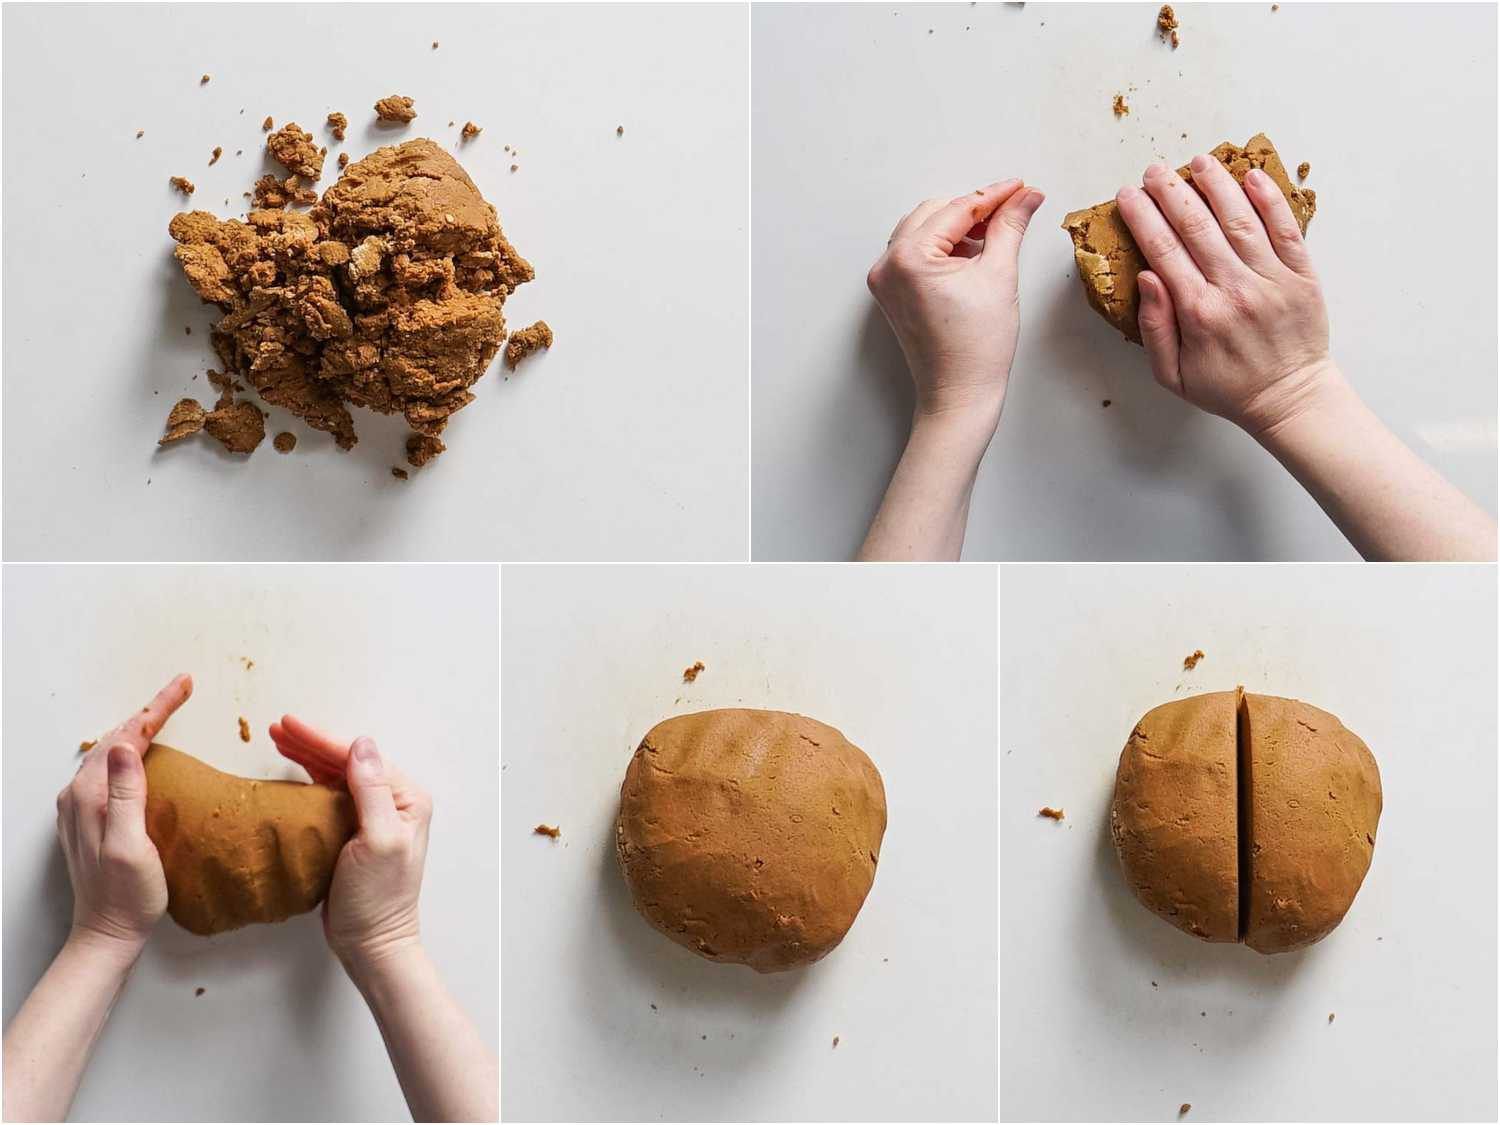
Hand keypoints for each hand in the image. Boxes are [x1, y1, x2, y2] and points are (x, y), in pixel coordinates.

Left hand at [57, 674, 190, 957]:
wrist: (108, 934)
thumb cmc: (127, 895)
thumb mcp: (131, 844)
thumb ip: (125, 794)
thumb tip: (125, 746)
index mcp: (89, 796)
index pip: (126, 736)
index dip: (157, 708)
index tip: (184, 685)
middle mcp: (79, 796)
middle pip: (116, 738)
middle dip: (149, 711)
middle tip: (181, 690)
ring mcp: (81, 808)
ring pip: (111, 753)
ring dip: (138, 729)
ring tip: (165, 714)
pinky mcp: (90, 820)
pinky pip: (109, 771)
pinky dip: (130, 752)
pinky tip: (142, 755)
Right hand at [269, 716, 431, 974]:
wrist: (371, 943)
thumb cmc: (378, 898)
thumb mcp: (377, 841)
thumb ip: (371, 791)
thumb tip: (362, 744)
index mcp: (406, 798)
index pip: (359, 758)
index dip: (322, 739)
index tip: (289, 724)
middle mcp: (393, 802)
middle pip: (347, 761)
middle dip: (311, 742)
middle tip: (276, 727)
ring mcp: (373, 816)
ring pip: (336, 775)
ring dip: (308, 756)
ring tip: (277, 739)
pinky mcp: (353, 832)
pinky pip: (330, 795)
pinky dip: (309, 780)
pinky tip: (292, 770)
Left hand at [867, 179, 1044, 423]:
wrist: (959, 394)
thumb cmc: (977, 347)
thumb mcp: (999, 275)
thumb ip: (1010, 227)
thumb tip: (1026, 197)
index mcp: (909, 258)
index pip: (957, 209)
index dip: (994, 195)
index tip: (1021, 187)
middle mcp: (887, 265)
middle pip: (935, 213)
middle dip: (974, 209)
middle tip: (1012, 211)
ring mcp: (884, 280)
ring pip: (923, 230)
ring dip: (957, 227)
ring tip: (993, 237)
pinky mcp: (890, 293)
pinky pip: (915, 253)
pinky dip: (942, 247)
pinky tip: (971, 255)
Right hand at [1118, 157, 1336, 435]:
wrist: (1289, 398)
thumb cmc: (1226, 388)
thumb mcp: (1172, 374)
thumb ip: (1154, 328)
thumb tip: (1146, 278)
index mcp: (1198, 313)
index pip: (1164, 251)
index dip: (1143, 218)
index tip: (1128, 195)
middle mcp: (1234, 289)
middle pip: (1197, 227)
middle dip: (1171, 193)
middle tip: (1155, 170)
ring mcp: (1271, 279)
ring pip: (1240, 219)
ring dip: (1216, 185)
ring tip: (1198, 161)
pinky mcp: (1302, 274)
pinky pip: (1285, 228)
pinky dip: (1269, 199)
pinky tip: (1250, 176)